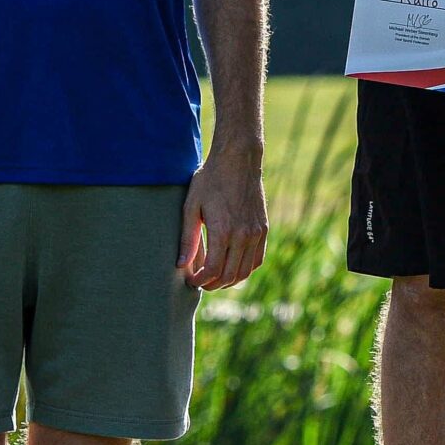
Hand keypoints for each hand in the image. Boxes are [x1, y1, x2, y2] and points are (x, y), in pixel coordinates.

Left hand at [180, 150, 268, 289]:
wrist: (238, 160)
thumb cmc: (210, 180)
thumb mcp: (192, 206)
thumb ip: (187, 238)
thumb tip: (181, 265)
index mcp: (223, 230)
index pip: (213, 270)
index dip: (200, 281)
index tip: (191, 280)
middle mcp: (243, 235)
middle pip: (229, 275)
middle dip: (212, 285)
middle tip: (200, 282)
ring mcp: (256, 233)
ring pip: (244, 272)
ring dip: (228, 281)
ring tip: (214, 278)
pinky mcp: (263, 229)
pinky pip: (257, 260)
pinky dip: (244, 270)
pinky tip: (232, 267)